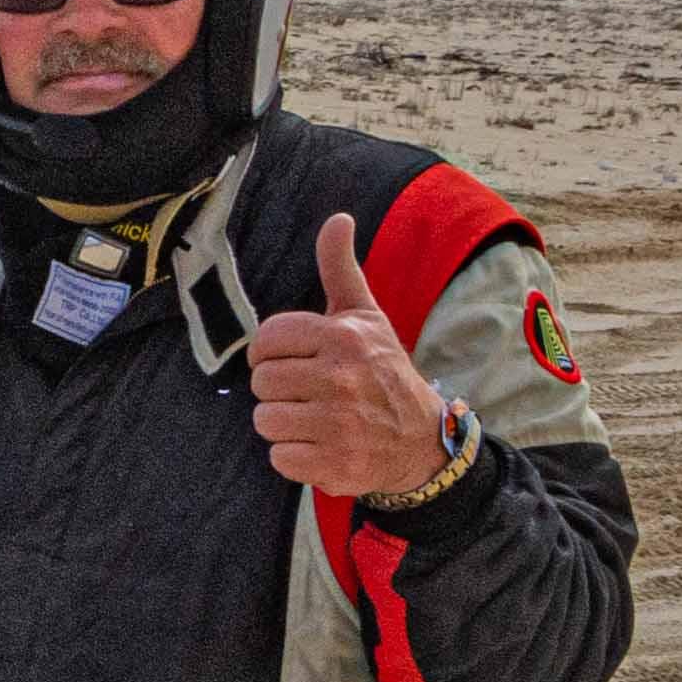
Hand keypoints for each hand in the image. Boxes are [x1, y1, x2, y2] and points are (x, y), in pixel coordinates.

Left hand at [250, 212, 454, 497]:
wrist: (421, 439)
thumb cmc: (382, 371)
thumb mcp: (365, 316)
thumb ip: (341, 269)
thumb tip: (338, 217)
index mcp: (343, 338)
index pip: (266, 340)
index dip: (271, 353)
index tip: (293, 359)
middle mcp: (342, 378)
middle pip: (260, 382)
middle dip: (278, 389)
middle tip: (311, 392)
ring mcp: (340, 424)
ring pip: (265, 420)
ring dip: (284, 424)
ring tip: (316, 418)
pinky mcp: (336, 464)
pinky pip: (279, 458)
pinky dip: (294, 457)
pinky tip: (322, 445)